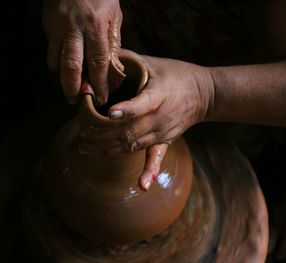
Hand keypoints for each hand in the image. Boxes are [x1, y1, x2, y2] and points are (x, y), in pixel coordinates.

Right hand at [43, 0, 122, 104]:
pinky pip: (49, 52)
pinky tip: (59, 75)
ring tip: (67, 91)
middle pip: (71, 67)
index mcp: (96, 26)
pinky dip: (53, 67)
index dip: (99, 84)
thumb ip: (112, 42)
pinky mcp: (47, 25)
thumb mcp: (114, 15)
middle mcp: (74, 28)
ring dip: (60, 81)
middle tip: (76, 102)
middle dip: (73, 88)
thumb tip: (112, 68)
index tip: (101, 98)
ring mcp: (58, 27)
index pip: (98, 62)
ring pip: (55, 62)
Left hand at [79, 50, 213, 189]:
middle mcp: (162, 116)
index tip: (109, 113)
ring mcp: (164, 131)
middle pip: (131, 130)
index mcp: (160, 94)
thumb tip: (101, 58)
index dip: (128, 109)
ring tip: (85, 148)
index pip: (143, 103)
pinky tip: (142, 185)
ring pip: (134, 144)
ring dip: (109, 149)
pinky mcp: (165, 140)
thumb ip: (128, 59)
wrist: (204, 93)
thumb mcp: (154, 62)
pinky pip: (156, 157)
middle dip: (103, 136)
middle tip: (81, 136)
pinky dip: (148, 171)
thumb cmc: (176, 74)